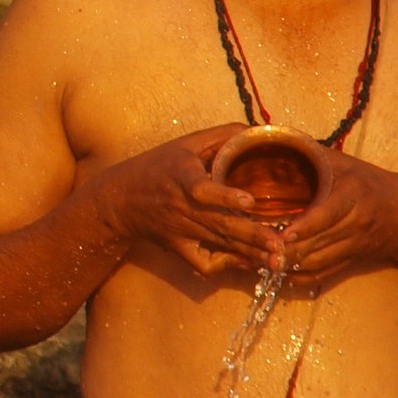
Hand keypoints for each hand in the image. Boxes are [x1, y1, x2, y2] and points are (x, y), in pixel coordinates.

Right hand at [95, 126, 284, 278]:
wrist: (118, 200)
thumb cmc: (156, 167)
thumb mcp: (184, 144)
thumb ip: (220, 136)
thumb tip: (256, 131)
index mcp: (181, 177)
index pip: (201, 190)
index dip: (225, 196)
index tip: (249, 201)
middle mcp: (181, 207)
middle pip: (219, 224)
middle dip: (251, 236)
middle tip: (279, 244)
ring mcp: (180, 231)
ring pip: (219, 244)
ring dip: (248, 253)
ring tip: (276, 259)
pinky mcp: (178, 247)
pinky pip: (202, 263)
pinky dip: (224, 265)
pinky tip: (246, 262)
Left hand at [272, 151, 397, 285]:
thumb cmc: (367, 182)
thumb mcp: (343, 163)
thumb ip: (311, 153)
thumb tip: (274, 138)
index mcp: (353, 195)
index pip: (327, 215)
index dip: (305, 226)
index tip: (284, 233)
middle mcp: (355, 224)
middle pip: (318, 243)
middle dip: (287, 249)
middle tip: (258, 247)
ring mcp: (354, 246)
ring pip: (317, 263)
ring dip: (288, 265)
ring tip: (261, 258)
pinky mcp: (350, 261)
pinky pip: (323, 275)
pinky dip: (299, 277)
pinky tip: (278, 271)